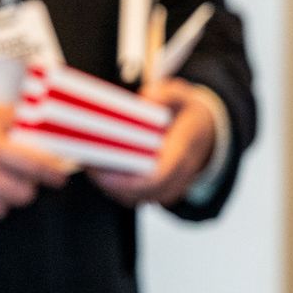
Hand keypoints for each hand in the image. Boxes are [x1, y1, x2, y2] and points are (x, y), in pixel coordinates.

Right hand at [0, 91, 74, 221]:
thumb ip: (5, 117)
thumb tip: (38, 122)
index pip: (35, 148)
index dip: (55, 157)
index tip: (64, 162)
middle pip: (34, 172)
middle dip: (49, 175)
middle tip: (54, 175)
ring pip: (19, 195)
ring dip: (24, 190)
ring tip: (19, 183)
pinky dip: (0, 204)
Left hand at [91, 78, 218, 207]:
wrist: (207, 133)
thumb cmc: (188, 114)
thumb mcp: (183, 95)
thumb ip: (167, 93)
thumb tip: (147, 97)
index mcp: (183, 153)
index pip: (158, 177)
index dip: (128, 180)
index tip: (101, 171)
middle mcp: (178, 177)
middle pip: (140, 193)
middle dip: (109, 182)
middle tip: (86, 163)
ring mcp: (169, 188)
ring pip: (134, 198)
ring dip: (108, 186)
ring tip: (88, 164)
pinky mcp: (157, 192)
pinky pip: (133, 198)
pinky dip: (114, 188)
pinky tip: (97, 169)